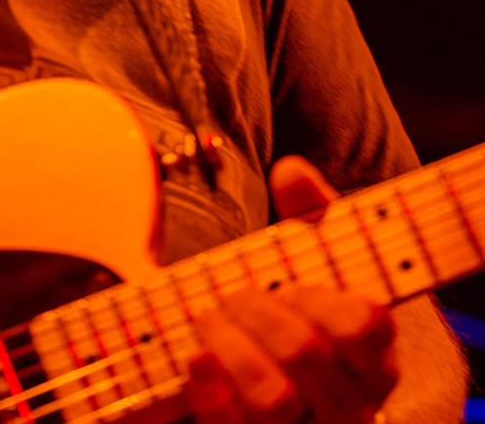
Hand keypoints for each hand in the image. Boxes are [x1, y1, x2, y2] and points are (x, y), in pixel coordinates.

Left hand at [184, 156, 398, 423]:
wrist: (300, 389)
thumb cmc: (314, 315)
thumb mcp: (323, 264)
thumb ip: (314, 217)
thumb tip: (290, 170)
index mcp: (375, 355)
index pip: (365, 324)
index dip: (319, 295)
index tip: (291, 282)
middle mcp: (350, 402)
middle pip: (305, 353)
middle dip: (257, 310)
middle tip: (234, 293)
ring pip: (272, 399)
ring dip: (229, 347)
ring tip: (209, 319)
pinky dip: (209, 387)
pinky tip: (196, 355)